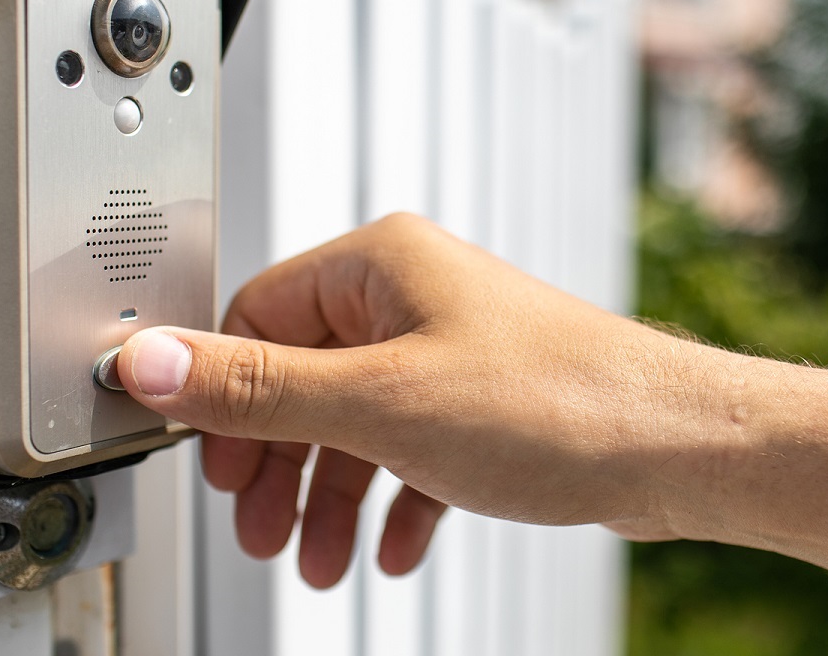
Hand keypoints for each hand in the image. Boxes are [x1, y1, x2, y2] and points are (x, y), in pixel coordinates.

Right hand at [116, 213, 699, 587]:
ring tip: (320, 561)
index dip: (223, 394)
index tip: (207, 461)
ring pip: (357, 424)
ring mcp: (451, 351)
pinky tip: (395, 549)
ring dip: (332, 497)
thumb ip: (257, 390)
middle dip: (278, 463)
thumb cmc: (557, 402)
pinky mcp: (483, 402)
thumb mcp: (379, 404)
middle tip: (258, 528)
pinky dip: (395, 501)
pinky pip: (412, 450)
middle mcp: (413, 299)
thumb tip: (149, 362)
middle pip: (303, 378)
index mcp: (379, 267)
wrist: (678, 447)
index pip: (257, 317)